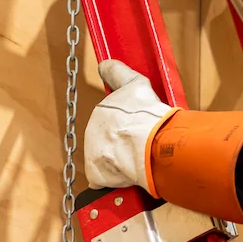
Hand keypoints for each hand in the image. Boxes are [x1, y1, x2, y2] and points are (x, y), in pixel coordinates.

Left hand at [84, 60, 174, 189]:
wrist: (150, 143)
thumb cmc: (146, 115)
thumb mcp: (135, 83)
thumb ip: (117, 72)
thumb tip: (103, 63)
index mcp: (101, 111)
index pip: (110, 119)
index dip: (124, 124)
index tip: (134, 128)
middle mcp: (92, 131)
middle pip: (109, 140)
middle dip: (124, 143)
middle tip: (143, 144)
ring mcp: (92, 153)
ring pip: (108, 159)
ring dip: (121, 161)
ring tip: (140, 159)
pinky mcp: (96, 173)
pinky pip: (105, 178)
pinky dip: (116, 178)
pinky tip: (131, 173)